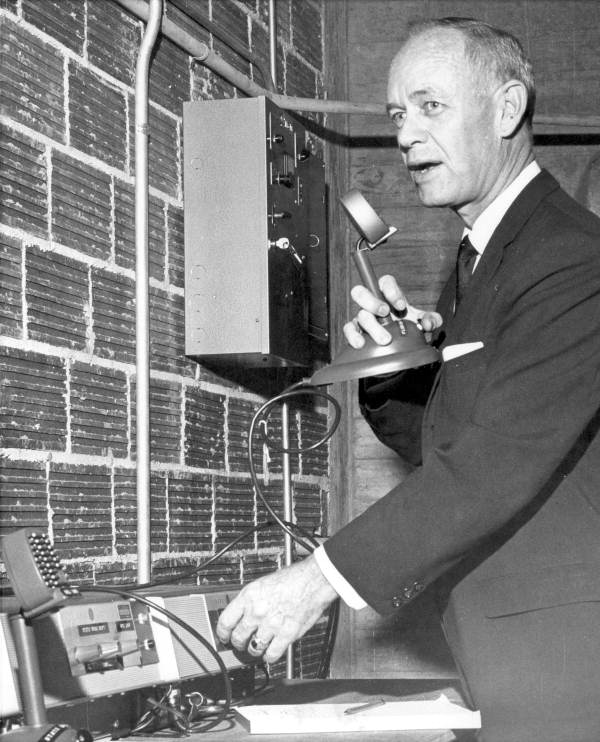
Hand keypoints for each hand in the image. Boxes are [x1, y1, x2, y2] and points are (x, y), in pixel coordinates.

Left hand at [216, 555, 337, 663]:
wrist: (314, 580)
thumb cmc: (292, 579)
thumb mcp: (263, 584)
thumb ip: (250, 601)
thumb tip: (241, 615)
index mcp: (249, 596)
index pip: (225, 621)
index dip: (222, 633)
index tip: (224, 637)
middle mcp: (258, 611)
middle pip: (238, 638)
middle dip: (238, 643)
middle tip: (241, 643)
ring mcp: (271, 624)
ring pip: (254, 648)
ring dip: (254, 650)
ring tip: (258, 646)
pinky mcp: (287, 635)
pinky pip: (271, 655)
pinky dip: (269, 657)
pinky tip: (271, 652)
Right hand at [343, 274, 441, 348]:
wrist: (400, 343)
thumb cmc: (408, 326)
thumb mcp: (423, 321)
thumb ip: (431, 319)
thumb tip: (427, 323)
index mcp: (388, 294)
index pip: (385, 282)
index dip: (391, 291)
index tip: (401, 305)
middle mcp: (371, 303)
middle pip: (361, 292)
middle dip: (372, 302)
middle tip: (385, 313)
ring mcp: (362, 317)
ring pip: (359, 315)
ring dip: (372, 326)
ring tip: (385, 339)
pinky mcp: (356, 331)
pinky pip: (348, 330)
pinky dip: (353, 336)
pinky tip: (361, 344)